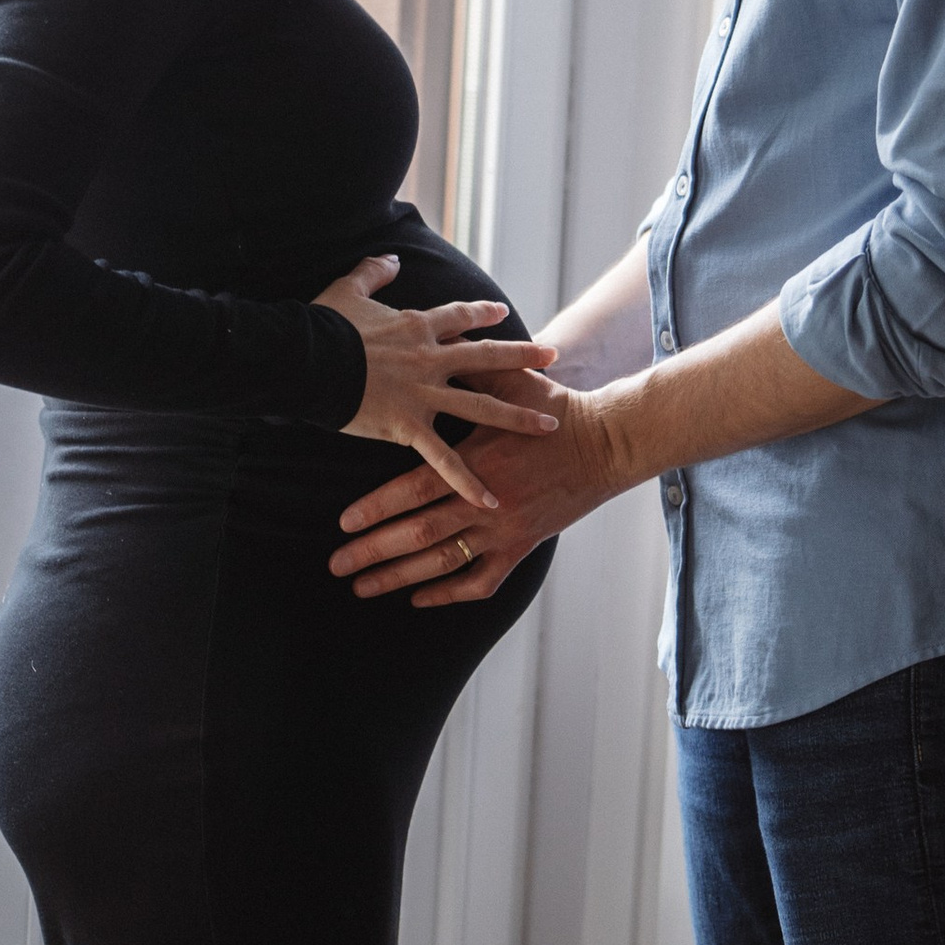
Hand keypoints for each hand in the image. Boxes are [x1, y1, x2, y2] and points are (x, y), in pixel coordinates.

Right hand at [314, 254, 560, 509]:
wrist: (305, 359)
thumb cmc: (322, 326)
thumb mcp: (347, 290)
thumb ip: (373, 272)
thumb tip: (393, 259)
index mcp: (417, 326)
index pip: (459, 317)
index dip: (481, 314)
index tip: (501, 313)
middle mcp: (430, 358)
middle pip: (488, 356)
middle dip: (523, 356)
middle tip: (554, 356)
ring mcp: (424, 393)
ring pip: (482, 407)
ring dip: (518, 418)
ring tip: (550, 427)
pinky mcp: (409, 426)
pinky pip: (444, 459)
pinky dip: (467, 481)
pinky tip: (490, 499)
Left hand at [328, 380, 630, 602]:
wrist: (608, 443)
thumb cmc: (556, 407)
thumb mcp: (511, 382)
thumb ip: (468, 372)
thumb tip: (431, 345)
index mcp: (477, 460)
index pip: (415, 489)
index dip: (376, 509)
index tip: (343, 523)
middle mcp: (487, 502)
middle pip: (419, 533)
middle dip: (372, 552)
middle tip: (336, 565)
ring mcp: (505, 530)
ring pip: (443, 563)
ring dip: (399, 578)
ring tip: (362, 587)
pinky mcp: (523, 547)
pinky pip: (481, 581)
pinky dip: (448, 593)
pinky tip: (417, 598)